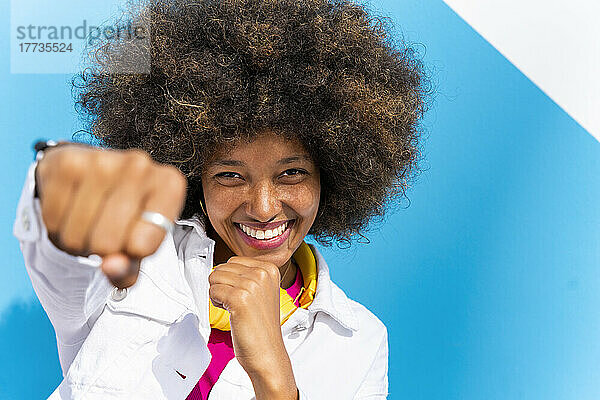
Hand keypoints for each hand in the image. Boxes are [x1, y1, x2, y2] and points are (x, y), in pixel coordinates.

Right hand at [35, 143, 186, 287]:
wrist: (92, 172)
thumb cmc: (126, 213)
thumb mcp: (139, 243)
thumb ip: (129, 267)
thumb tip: (111, 267)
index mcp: (170, 184)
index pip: (143, 246)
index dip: (131, 254)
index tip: (134, 240)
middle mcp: (140, 166)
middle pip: (106, 244)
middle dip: (99, 251)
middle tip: (104, 232)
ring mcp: (103, 161)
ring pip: (76, 236)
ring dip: (76, 242)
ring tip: (88, 222)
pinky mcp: (68, 162)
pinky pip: (53, 221)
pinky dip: (56, 228)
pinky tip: (70, 210)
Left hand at [209, 256, 297, 398]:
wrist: (267, 352)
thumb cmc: (260, 325)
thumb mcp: (261, 291)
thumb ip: (246, 274)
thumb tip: (220, 266)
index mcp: (269, 268)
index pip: (232, 261)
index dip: (231, 280)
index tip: (245, 296)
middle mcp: (262, 273)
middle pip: (221, 268)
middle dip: (223, 286)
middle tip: (239, 305)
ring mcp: (251, 284)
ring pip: (214, 278)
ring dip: (219, 295)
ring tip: (236, 309)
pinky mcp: (239, 298)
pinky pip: (212, 291)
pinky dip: (216, 304)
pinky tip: (232, 314)